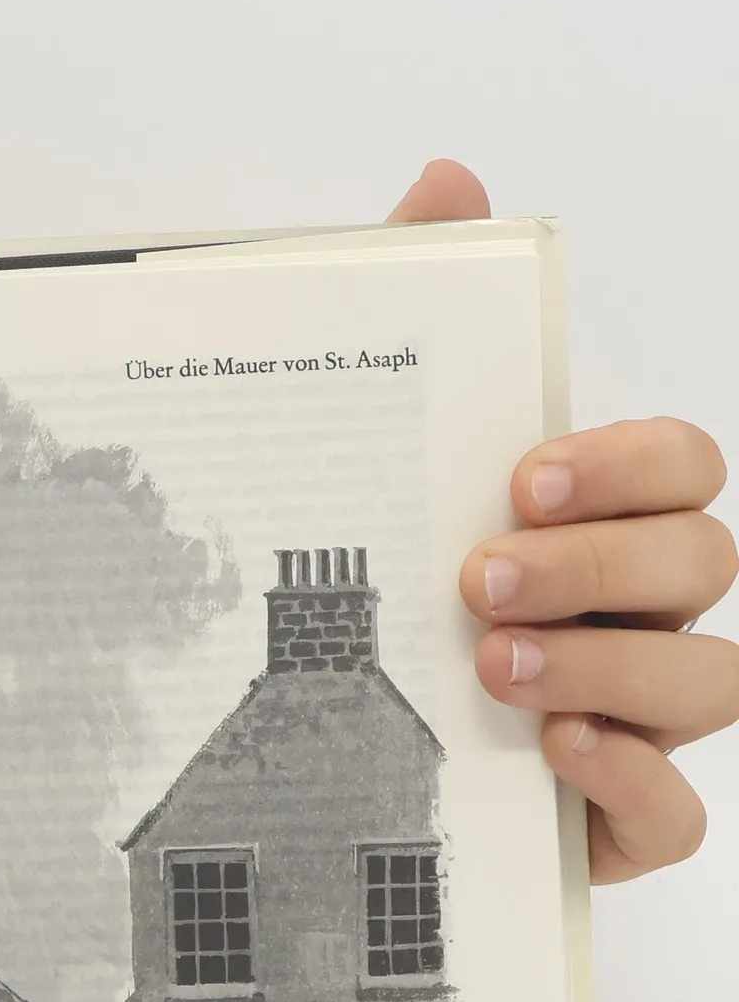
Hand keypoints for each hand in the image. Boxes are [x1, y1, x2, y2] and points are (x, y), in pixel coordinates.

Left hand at [391, 160, 738, 880]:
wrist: (303, 761)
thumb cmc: (370, 593)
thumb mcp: (368, 451)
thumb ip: (413, 306)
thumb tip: (451, 180)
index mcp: (597, 528)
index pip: (684, 468)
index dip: (628, 464)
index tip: (521, 478)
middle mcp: (639, 616)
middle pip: (701, 565)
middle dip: (598, 565)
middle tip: (477, 576)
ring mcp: (637, 717)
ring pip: (709, 685)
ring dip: (605, 663)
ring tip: (488, 663)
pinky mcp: (609, 820)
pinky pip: (675, 815)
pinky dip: (627, 781)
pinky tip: (550, 746)